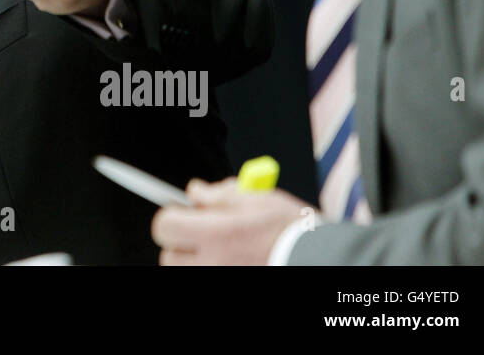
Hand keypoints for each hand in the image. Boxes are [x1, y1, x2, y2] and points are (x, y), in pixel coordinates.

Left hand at [151, 178, 312, 264]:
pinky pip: (204, 277)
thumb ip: (218, 194)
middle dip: (180, 243)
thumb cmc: (291, 229)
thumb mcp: (255, 198)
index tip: (180, 214)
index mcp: (217, 233)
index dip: (171, 217)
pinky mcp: (230, 292)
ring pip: (184, 272)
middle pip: (169, 256)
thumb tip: (194, 192)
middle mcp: (214, 262)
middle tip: (201, 234)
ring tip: (219, 250)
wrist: (319, 258)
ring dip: (193, 261)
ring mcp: (221, 279)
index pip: (164, 226)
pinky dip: (210, 269)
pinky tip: (229, 261)